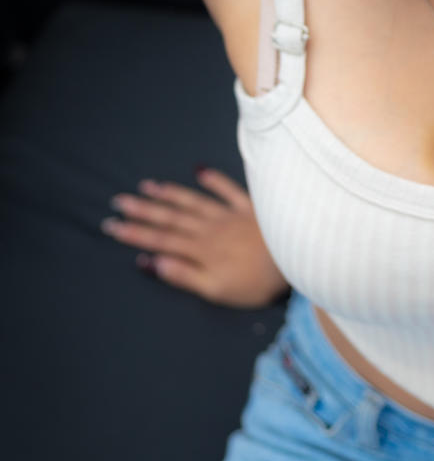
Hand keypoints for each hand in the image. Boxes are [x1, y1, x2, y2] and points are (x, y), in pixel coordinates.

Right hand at [101, 169, 289, 309]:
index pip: (160, 240)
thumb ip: (183, 275)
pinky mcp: (251, 207)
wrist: (295, 261)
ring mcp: (230, 214)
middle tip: (118, 200)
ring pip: (193, 201)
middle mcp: (210, 228)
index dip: (134, 233)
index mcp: (200, 250)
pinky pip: (229, 189)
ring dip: (169, 193)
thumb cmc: (256, 283)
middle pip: (171, 217)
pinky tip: (200, 170)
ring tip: (147, 185)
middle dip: (143, 210)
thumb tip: (150, 261)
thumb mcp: (215, 289)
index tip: (111, 225)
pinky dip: (214, 179)